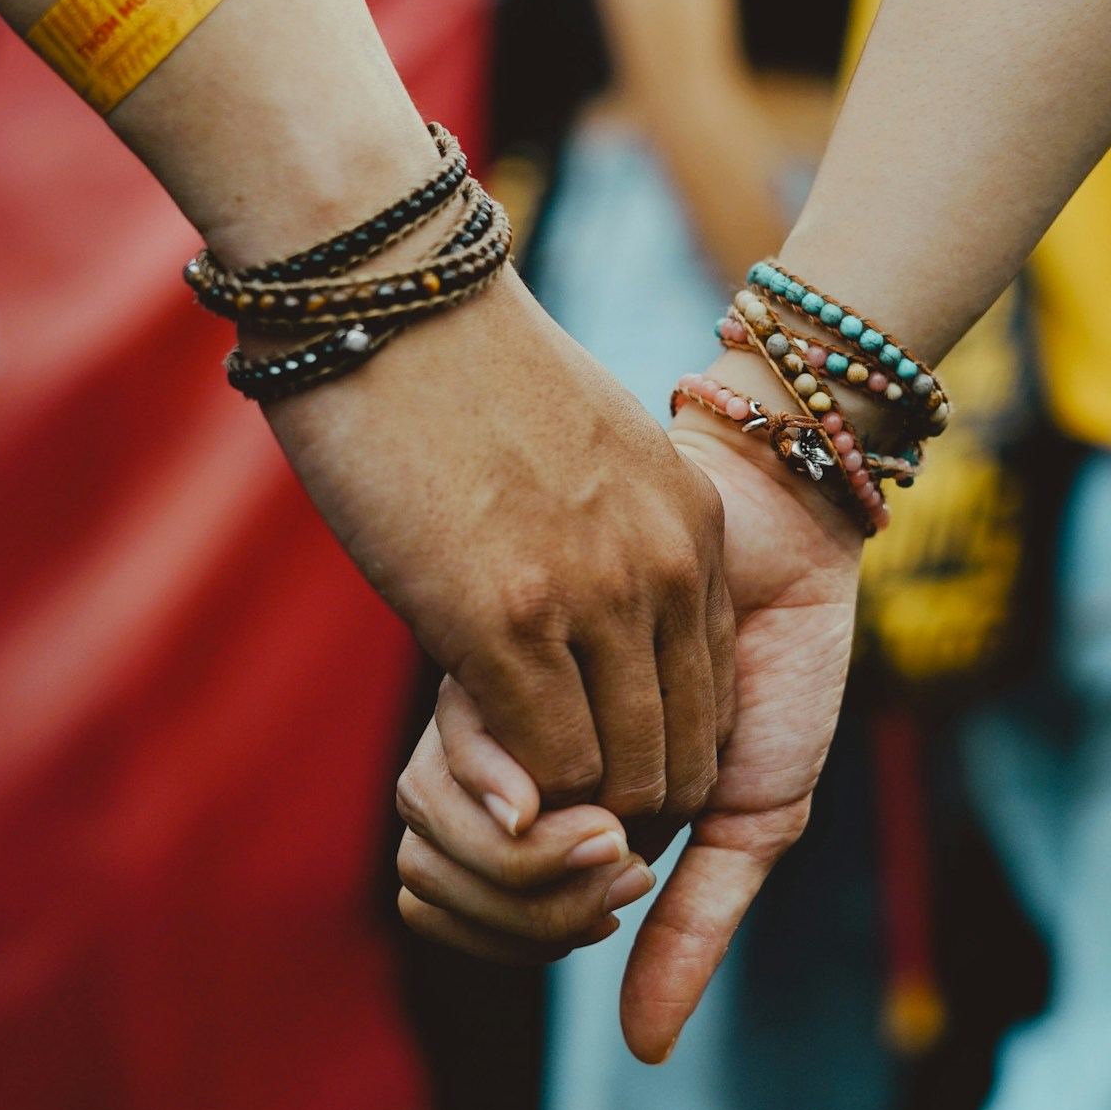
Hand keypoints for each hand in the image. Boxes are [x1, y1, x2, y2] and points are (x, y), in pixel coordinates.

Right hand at [270, 271, 738, 833]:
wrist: (393, 291)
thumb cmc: (463, 368)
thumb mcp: (589, 451)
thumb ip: (612, 533)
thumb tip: (590, 601)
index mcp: (693, 525)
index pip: (716, 694)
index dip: (661, 753)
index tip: (599, 769)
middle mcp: (663, 567)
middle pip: (683, 753)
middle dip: (626, 806)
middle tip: (561, 818)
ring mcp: (591, 598)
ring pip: (621, 775)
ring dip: (572, 812)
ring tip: (519, 808)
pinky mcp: (503, 622)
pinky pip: (546, 763)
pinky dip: (519, 796)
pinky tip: (482, 782)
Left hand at [396, 397, 861, 1061]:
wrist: (788, 540)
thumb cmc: (781, 672)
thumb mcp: (753, 818)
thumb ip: (696, 926)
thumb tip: (644, 1053)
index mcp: (556, 809)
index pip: (475, 913)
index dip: (532, 932)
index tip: (627, 895)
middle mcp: (508, 761)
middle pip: (434, 879)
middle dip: (528, 907)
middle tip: (625, 868)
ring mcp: (491, 703)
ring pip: (431, 828)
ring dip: (527, 864)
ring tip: (619, 830)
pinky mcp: (486, 642)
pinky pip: (453, 762)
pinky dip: (518, 805)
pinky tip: (600, 792)